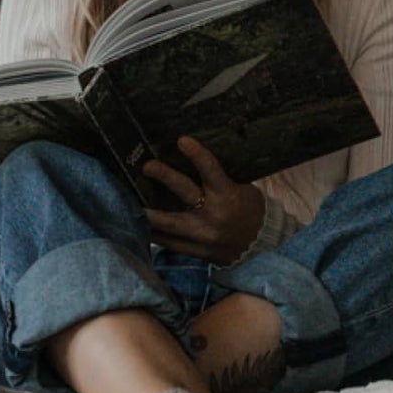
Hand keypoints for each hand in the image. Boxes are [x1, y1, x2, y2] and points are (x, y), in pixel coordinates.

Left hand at [141, 134, 261, 264]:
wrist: (262, 247)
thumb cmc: (250, 211)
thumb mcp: (241, 190)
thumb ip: (218, 181)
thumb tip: (190, 161)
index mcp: (228, 196)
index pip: (211, 170)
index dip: (196, 154)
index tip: (182, 140)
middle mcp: (214, 215)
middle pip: (184, 192)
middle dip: (164, 176)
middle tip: (147, 166)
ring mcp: (203, 236)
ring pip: (169, 224)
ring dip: (148, 213)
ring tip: (131, 203)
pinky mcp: (197, 252)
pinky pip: (170, 244)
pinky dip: (154, 234)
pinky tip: (139, 226)